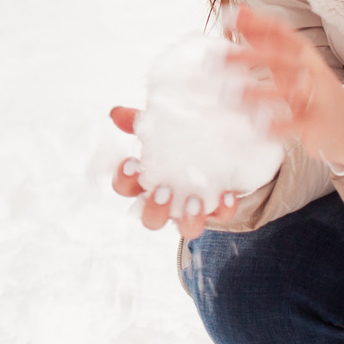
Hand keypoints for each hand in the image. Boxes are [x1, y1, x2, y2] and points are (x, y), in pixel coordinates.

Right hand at [106, 106, 241, 241]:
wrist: (221, 144)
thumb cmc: (182, 139)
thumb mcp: (161, 126)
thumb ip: (140, 121)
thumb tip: (117, 113)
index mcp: (146, 181)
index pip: (124, 188)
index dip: (123, 180)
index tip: (131, 163)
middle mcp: (167, 202)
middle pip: (150, 220)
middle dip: (154, 209)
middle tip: (164, 189)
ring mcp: (192, 209)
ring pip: (185, 230)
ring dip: (188, 219)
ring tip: (194, 200)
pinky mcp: (218, 209)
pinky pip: (221, 216)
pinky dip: (224, 208)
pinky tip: (226, 193)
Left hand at [230, 5, 343, 168]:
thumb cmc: (307, 84)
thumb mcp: (287, 59)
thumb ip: (261, 36)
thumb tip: (237, 10)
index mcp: (300, 51)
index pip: (279, 30)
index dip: (254, 23)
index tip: (226, 18)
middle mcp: (309, 68)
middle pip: (279, 58)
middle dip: (248, 56)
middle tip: (217, 59)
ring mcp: (315, 95)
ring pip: (287, 91)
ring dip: (258, 93)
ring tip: (231, 96)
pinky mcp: (316, 122)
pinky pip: (295, 124)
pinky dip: (276, 127)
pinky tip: (258, 129)